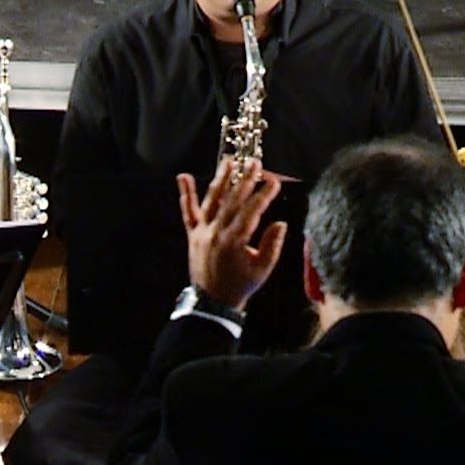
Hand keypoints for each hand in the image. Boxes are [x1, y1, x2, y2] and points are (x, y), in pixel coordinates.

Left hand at [176, 158, 288, 310]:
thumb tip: (280, 223)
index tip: (274, 182)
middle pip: (232, 200)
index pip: (252, 210)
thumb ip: (272, 245)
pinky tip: (183, 177)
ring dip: (220, 179)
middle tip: (255, 162)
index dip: (264, 194)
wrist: (212, 302)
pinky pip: (188, 212)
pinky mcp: (192, 235)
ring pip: (211, 200)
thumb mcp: (262, 269)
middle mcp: (216, 233)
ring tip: (228, 162)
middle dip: (245, 179)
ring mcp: (202, 232)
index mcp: (235, 241)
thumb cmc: (240, 286)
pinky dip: (186, 194)